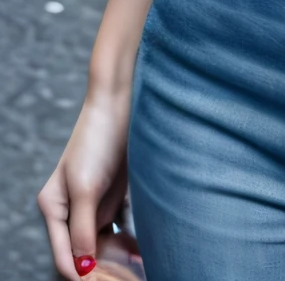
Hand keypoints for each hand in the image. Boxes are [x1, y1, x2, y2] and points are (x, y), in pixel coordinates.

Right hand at [37, 84, 131, 279]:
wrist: (121, 105)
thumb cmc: (96, 140)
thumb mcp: (86, 187)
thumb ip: (82, 228)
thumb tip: (82, 268)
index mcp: (54, 209)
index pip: (65, 256)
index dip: (83, 274)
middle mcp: (70, 212)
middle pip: (85, 254)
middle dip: (105, 268)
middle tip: (130, 276)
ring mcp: (92, 206)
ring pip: (104, 245)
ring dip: (120, 259)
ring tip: (140, 266)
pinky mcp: (113, 199)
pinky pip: (120, 231)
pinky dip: (131, 243)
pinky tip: (145, 251)